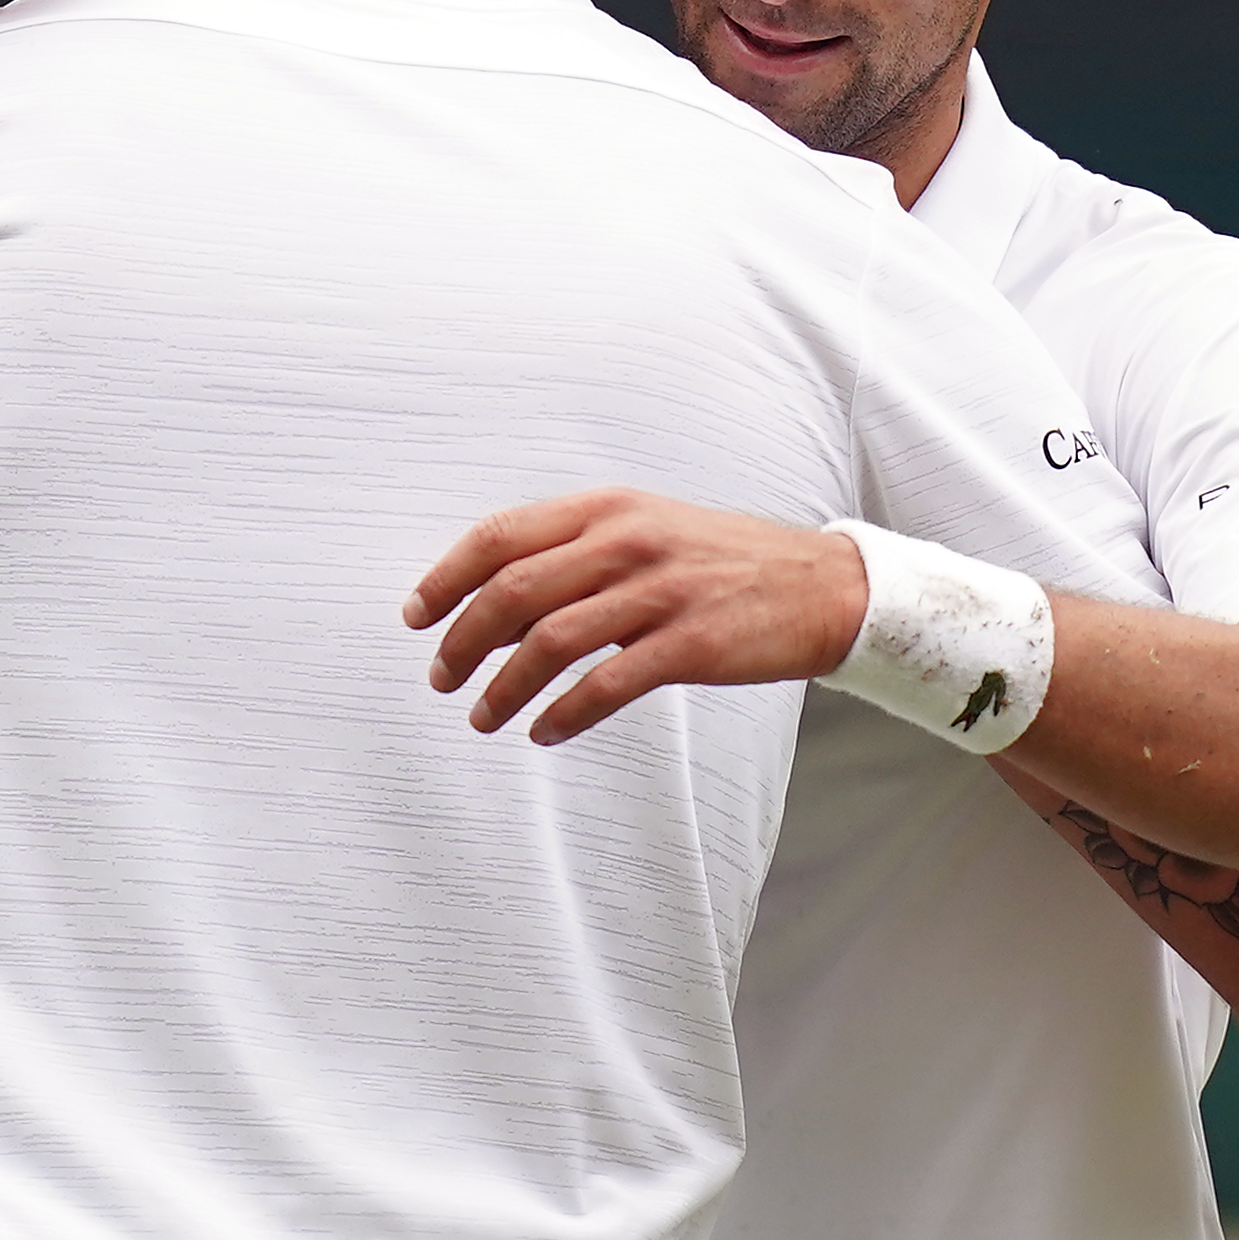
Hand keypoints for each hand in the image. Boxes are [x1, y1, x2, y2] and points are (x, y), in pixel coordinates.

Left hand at [407, 493, 869, 746]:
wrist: (823, 586)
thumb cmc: (725, 562)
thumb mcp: (650, 526)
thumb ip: (581, 547)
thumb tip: (499, 589)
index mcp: (608, 507)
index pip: (500, 535)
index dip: (445, 577)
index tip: (415, 617)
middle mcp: (627, 541)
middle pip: (512, 592)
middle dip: (461, 641)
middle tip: (440, 679)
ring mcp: (659, 592)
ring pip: (548, 643)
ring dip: (502, 688)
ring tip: (483, 717)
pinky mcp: (690, 644)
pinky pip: (604, 685)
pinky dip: (562, 714)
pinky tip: (544, 732)